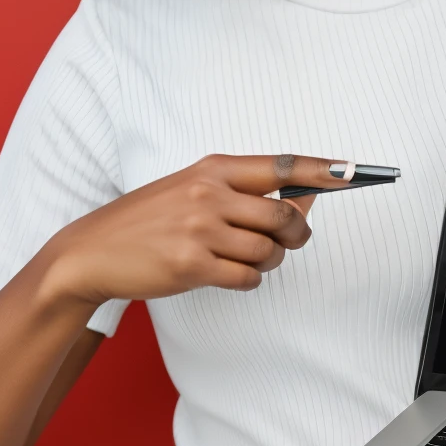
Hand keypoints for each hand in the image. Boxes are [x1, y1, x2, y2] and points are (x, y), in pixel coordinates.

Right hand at [40, 153, 355, 309]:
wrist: (92, 251)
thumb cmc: (150, 219)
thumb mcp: (193, 189)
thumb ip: (243, 193)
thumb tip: (305, 200)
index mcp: (213, 168)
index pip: (280, 165)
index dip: (321, 170)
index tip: (352, 172)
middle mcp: (209, 194)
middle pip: (283, 216)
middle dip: (296, 234)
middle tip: (289, 241)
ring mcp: (200, 229)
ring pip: (268, 251)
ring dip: (269, 262)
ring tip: (247, 259)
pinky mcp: (191, 265)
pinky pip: (247, 278)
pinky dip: (248, 280)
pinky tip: (230, 274)